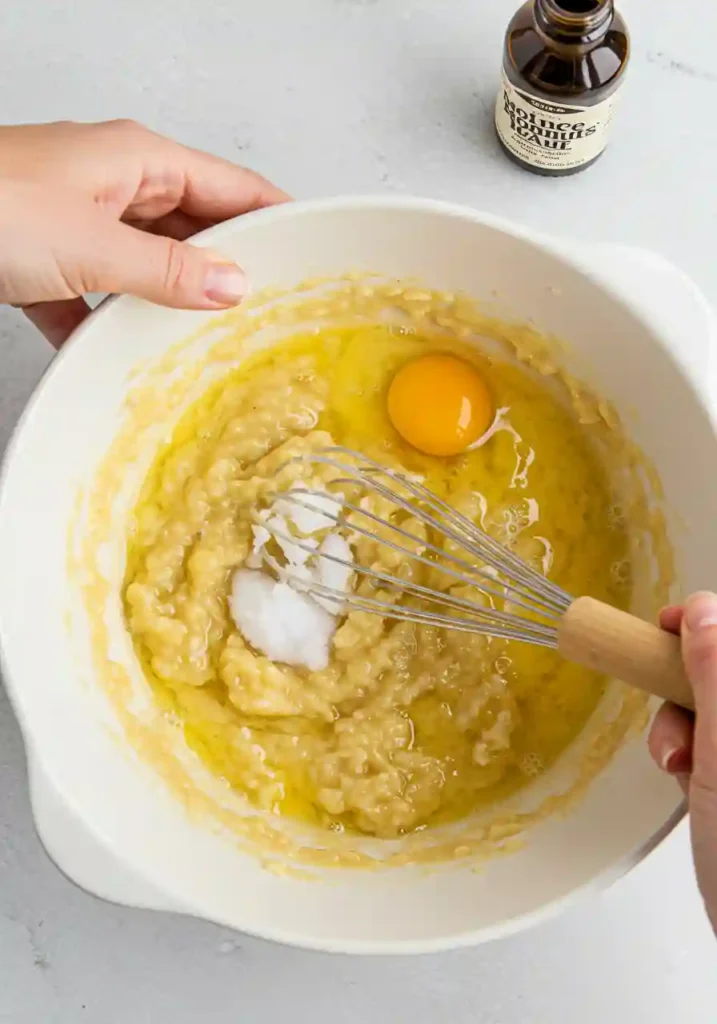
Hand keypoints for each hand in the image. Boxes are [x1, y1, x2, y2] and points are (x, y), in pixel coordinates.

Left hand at [0, 120, 288, 346]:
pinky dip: (102, 322)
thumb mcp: (95, 244)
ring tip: (201, 341)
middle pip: (192, 226)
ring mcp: (77, 218)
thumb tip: (235, 286)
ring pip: (144, 262)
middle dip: (226, 267)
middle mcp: (113, 182)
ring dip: (164, 300)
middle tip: (265, 312)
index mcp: (138, 159)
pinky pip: (91, 293)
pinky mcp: (43, 256)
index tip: (314, 250)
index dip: (276, 215)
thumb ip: (169, 271)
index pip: (233, 185)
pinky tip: (111, 353)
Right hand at [648, 591, 716, 933]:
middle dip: (683, 689)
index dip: (701, 623)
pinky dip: (684, 752)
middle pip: (716, 671)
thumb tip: (703, 610)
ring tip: (676, 766)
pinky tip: (685, 781)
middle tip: (675, 723)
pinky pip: (704, 739)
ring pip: (705, 705)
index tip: (663, 629)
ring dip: (678, 726)